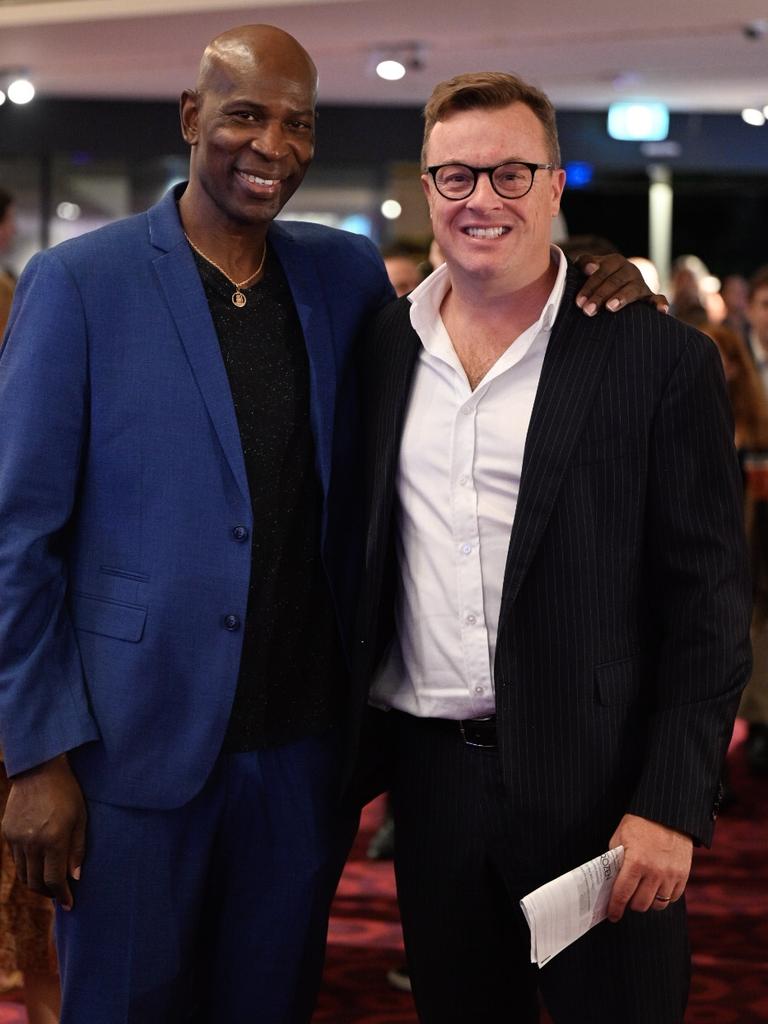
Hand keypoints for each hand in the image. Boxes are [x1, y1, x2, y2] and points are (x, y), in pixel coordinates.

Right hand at [2, 754, 86, 909]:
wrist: (39, 770)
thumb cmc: (67, 792)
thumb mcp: (81, 818)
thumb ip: (78, 849)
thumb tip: (75, 878)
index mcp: (53, 839)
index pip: (54, 880)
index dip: (62, 895)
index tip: (69, 904)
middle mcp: (32, 842)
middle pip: (36, 882)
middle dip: (48, 893)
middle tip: (59, 894)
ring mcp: (16, 838)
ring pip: (23, 874)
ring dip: (36, 883)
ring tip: (49, 883)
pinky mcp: (6, 833)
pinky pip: (16, 860)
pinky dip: (27, 867)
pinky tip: (38, 864)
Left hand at [573, 252, 668, 316]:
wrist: (617, 286)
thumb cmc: (597, 280)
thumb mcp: (589, 269)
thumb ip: (584, 264)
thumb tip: (589, 268)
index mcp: (614, 262)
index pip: (601, 272)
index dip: (589, 287)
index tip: (579, 302)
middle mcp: (630, 271)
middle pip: (615, 282)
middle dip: (600, 296)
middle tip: (588, 311)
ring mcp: (641, 284)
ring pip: (633, 290)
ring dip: (622, 297)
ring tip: (610, 307)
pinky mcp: (649, 297)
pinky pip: (657, 299)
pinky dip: (660, 303)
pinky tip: (661, 310)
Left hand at [607, 813, 691, 921]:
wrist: (667, 814)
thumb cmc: (639, 824)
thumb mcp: (620, 839)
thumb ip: (615, 862)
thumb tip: (610, 883)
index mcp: (635, 862)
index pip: (622, 894)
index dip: (615, 908)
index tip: (613, 915)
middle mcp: (654, 872)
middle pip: (640, 904)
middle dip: (630, 904)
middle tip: (627, 898)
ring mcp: (671, 875)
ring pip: (657, 905)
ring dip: (648, 901)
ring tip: (642, 892)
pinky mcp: (683, 875)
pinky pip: (673, 898)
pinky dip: (664, 897)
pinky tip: (657, 887)